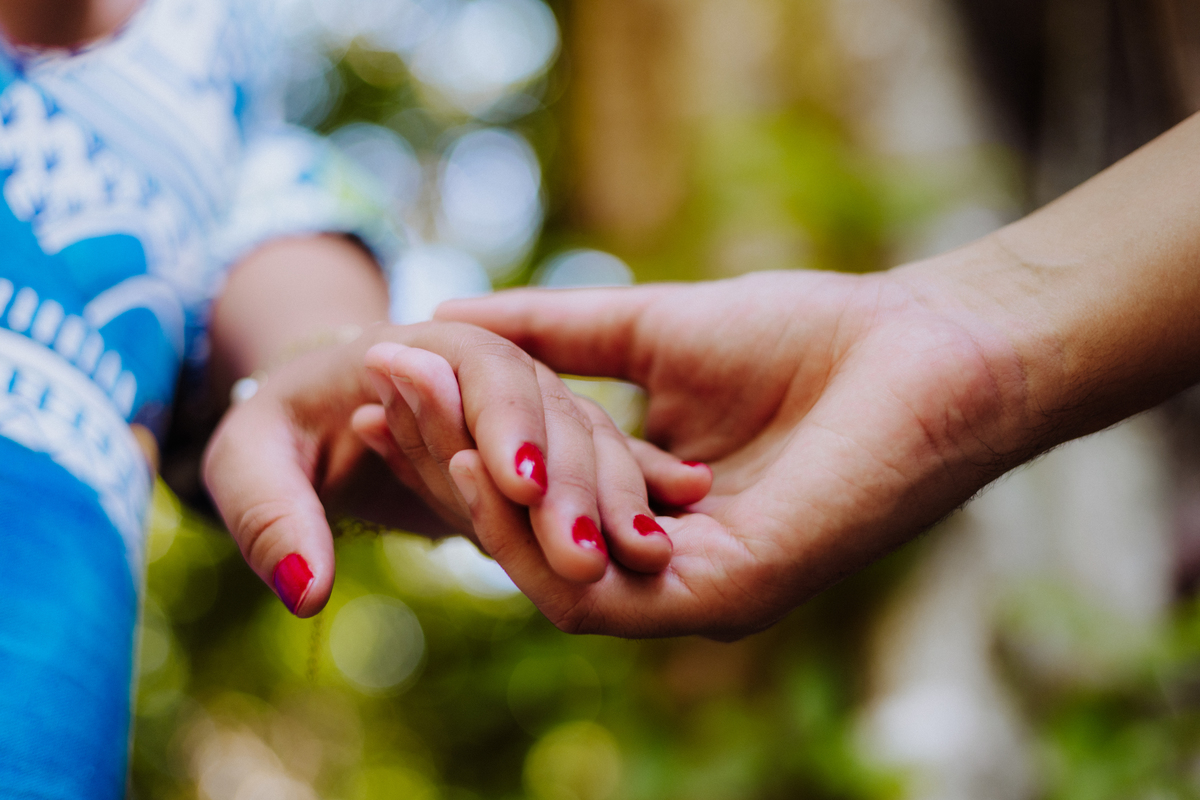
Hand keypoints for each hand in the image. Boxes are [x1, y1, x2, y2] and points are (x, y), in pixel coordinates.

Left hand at [202, 321, 703, 616]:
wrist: (314, 414)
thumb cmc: (272, 433)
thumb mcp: (247, 461)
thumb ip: (270, 515)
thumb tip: (305, 592)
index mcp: (425, 343)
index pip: (478, 371)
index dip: (500, 423)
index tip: (518, 486)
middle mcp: (491, 366)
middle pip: (548, 411)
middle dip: (570, 480)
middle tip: (589, 551)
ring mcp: (525, 404)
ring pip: (587, 442)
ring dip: (616, 494)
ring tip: (653, 550)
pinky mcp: (542, 442)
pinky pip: (594, 464)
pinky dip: (634, 486)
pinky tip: (683, 510)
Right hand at [435, 262, 1040, 638]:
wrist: (926, 345)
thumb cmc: (811, 337)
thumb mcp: (654, 330)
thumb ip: (560, 337)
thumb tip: (454, 316)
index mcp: (648, 514)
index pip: (530, 497)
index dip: (454, 442)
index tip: (392, 376)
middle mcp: (664, 567)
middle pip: (527, 544)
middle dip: (446, 471)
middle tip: (384, 393)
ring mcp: (697, 592)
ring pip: (554, 582)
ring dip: (479, 506)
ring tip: (424, 418)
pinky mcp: (731, 594)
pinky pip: (609, 594)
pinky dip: (542, 538)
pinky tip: (496, 466)